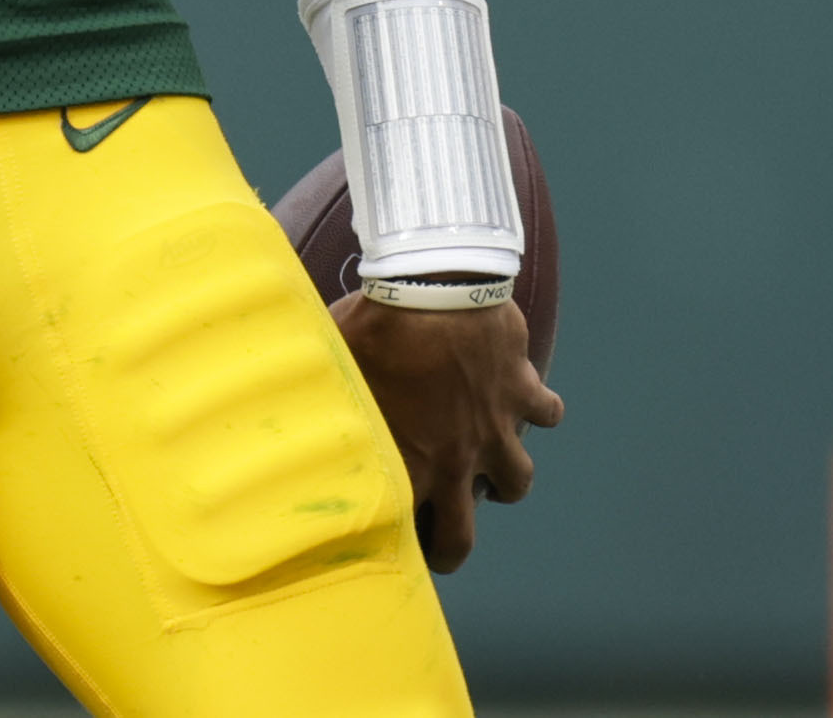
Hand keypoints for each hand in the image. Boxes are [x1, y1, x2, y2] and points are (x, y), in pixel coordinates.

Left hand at [338, 292, 559, 572]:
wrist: (436, 286)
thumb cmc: (376, 327)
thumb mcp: (338, 368)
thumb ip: (327, 401)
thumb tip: (285, 408)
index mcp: (407, 461)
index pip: (402, 528)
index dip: (396, 543)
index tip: (388, 543)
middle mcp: (455, 459)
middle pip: (463, 534)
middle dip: (453, 546)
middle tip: (444, 540)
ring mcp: (496, 428)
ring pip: (517, 480)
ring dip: (506, 479)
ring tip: (491, 470)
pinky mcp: (522, 390)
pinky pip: (547, 412)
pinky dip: (541, 409)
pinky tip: (528, 400)